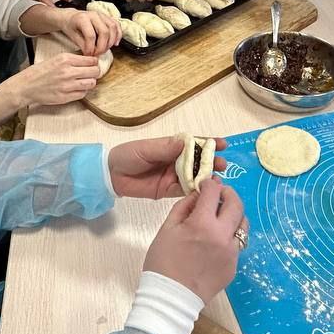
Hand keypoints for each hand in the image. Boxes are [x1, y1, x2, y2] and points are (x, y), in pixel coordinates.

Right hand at [12, 53, 100, 105]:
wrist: (27, 86)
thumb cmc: (39, 72)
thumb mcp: (56, 59)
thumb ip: (72, 59)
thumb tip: (89, 60)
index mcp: (65, 59)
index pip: (91, 60)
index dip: (94, 63)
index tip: (93, 64)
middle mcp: (68, 72)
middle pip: (94, 72)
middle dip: (95, 72)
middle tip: (92, 73)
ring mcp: (67, 85)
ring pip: (91, 83)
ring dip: (90, 82)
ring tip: (84, 81)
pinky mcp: (65, 97)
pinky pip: (83, 94)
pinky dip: (83, 91)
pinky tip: (77, 88)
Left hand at [60, 8, 120, 55]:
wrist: (70, 17)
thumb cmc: (70, 26)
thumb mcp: (72, 36)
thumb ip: (82, 45)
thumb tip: (91, 54)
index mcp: (82, 18)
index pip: (91, 35)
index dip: (91, 48)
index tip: (88, 55)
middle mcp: (94, 15)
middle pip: (104, 32)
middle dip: (102, 46)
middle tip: (97, 54)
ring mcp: (102, 15)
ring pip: (113, 27)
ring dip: (111, 41)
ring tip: (105, 50)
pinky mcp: (107, 17)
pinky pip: (116, 25)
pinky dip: (118, 35)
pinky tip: (115, 43)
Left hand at [108, 135, 227, 199]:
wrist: (111, 175)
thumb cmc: (128, 155)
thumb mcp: (145, 149)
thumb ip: (164, 148)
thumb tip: (185, 142)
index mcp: (172, 146)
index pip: (194, 143)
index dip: (209, 143)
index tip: (222, 144)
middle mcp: (176, 160)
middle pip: (198, 161)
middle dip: (211, 162)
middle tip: (222, 165)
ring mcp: (173, 176)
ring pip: (194, 176)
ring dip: (206, 177)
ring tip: (217, 180)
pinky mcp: (168, 190)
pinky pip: (185, 191)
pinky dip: (195, 191)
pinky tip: (204, 191)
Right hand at [143, 177, 244, 304]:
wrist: (170, 298)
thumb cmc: (162, 262)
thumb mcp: (167, 228)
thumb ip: (184, 206)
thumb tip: (197, 194)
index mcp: (202, 224)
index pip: (214, 192)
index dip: (209, 184)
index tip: (205, 185)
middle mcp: (222, 236)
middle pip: (236, 204)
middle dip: (228, 193)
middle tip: (219, 194)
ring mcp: (232, 253)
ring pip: (243, 224)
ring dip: (234, 214)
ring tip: (222, 216)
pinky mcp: (234, 266)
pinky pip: (237, 244)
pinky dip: (230, 236)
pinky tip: (216, 240)